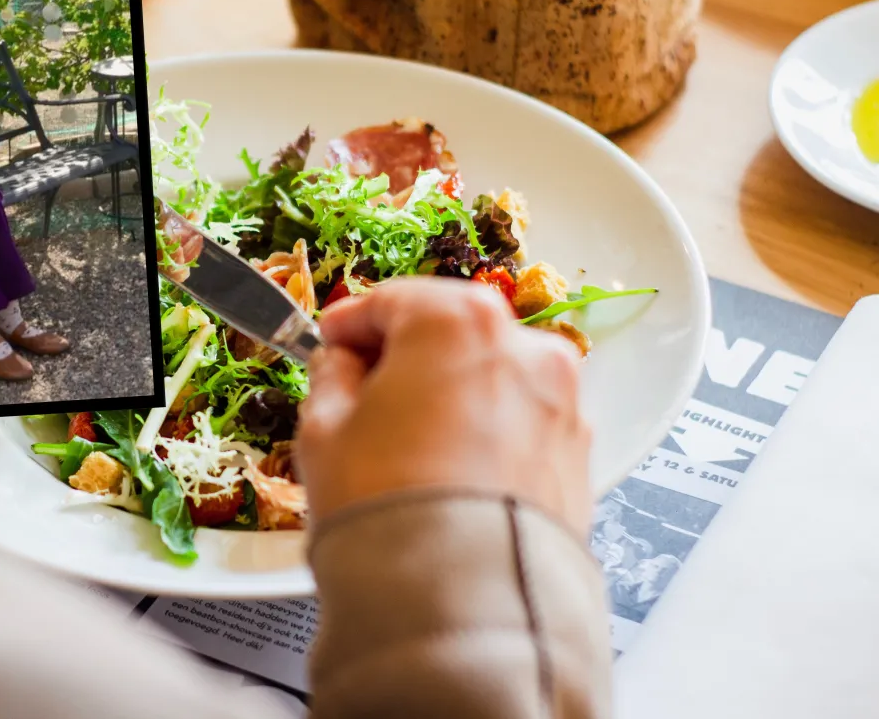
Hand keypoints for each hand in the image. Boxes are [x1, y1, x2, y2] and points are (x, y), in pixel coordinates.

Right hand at [296, 276, 592, 536]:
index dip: (350, 323)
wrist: (461, 601)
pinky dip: (486, 431)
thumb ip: (331, 375)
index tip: (330, 342)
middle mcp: (522, 347)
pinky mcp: (577, 453)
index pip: (391, 299)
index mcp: (455, 320)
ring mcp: (560, 400)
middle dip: (405, 355)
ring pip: (490, 376)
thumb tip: (342, 365)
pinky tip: (448, 470)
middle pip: (449, 331)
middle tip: (362, 390)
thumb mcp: (323, 429)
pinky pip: (519, 422)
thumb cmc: (389, 508)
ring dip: (450, 392)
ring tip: (407, 442)